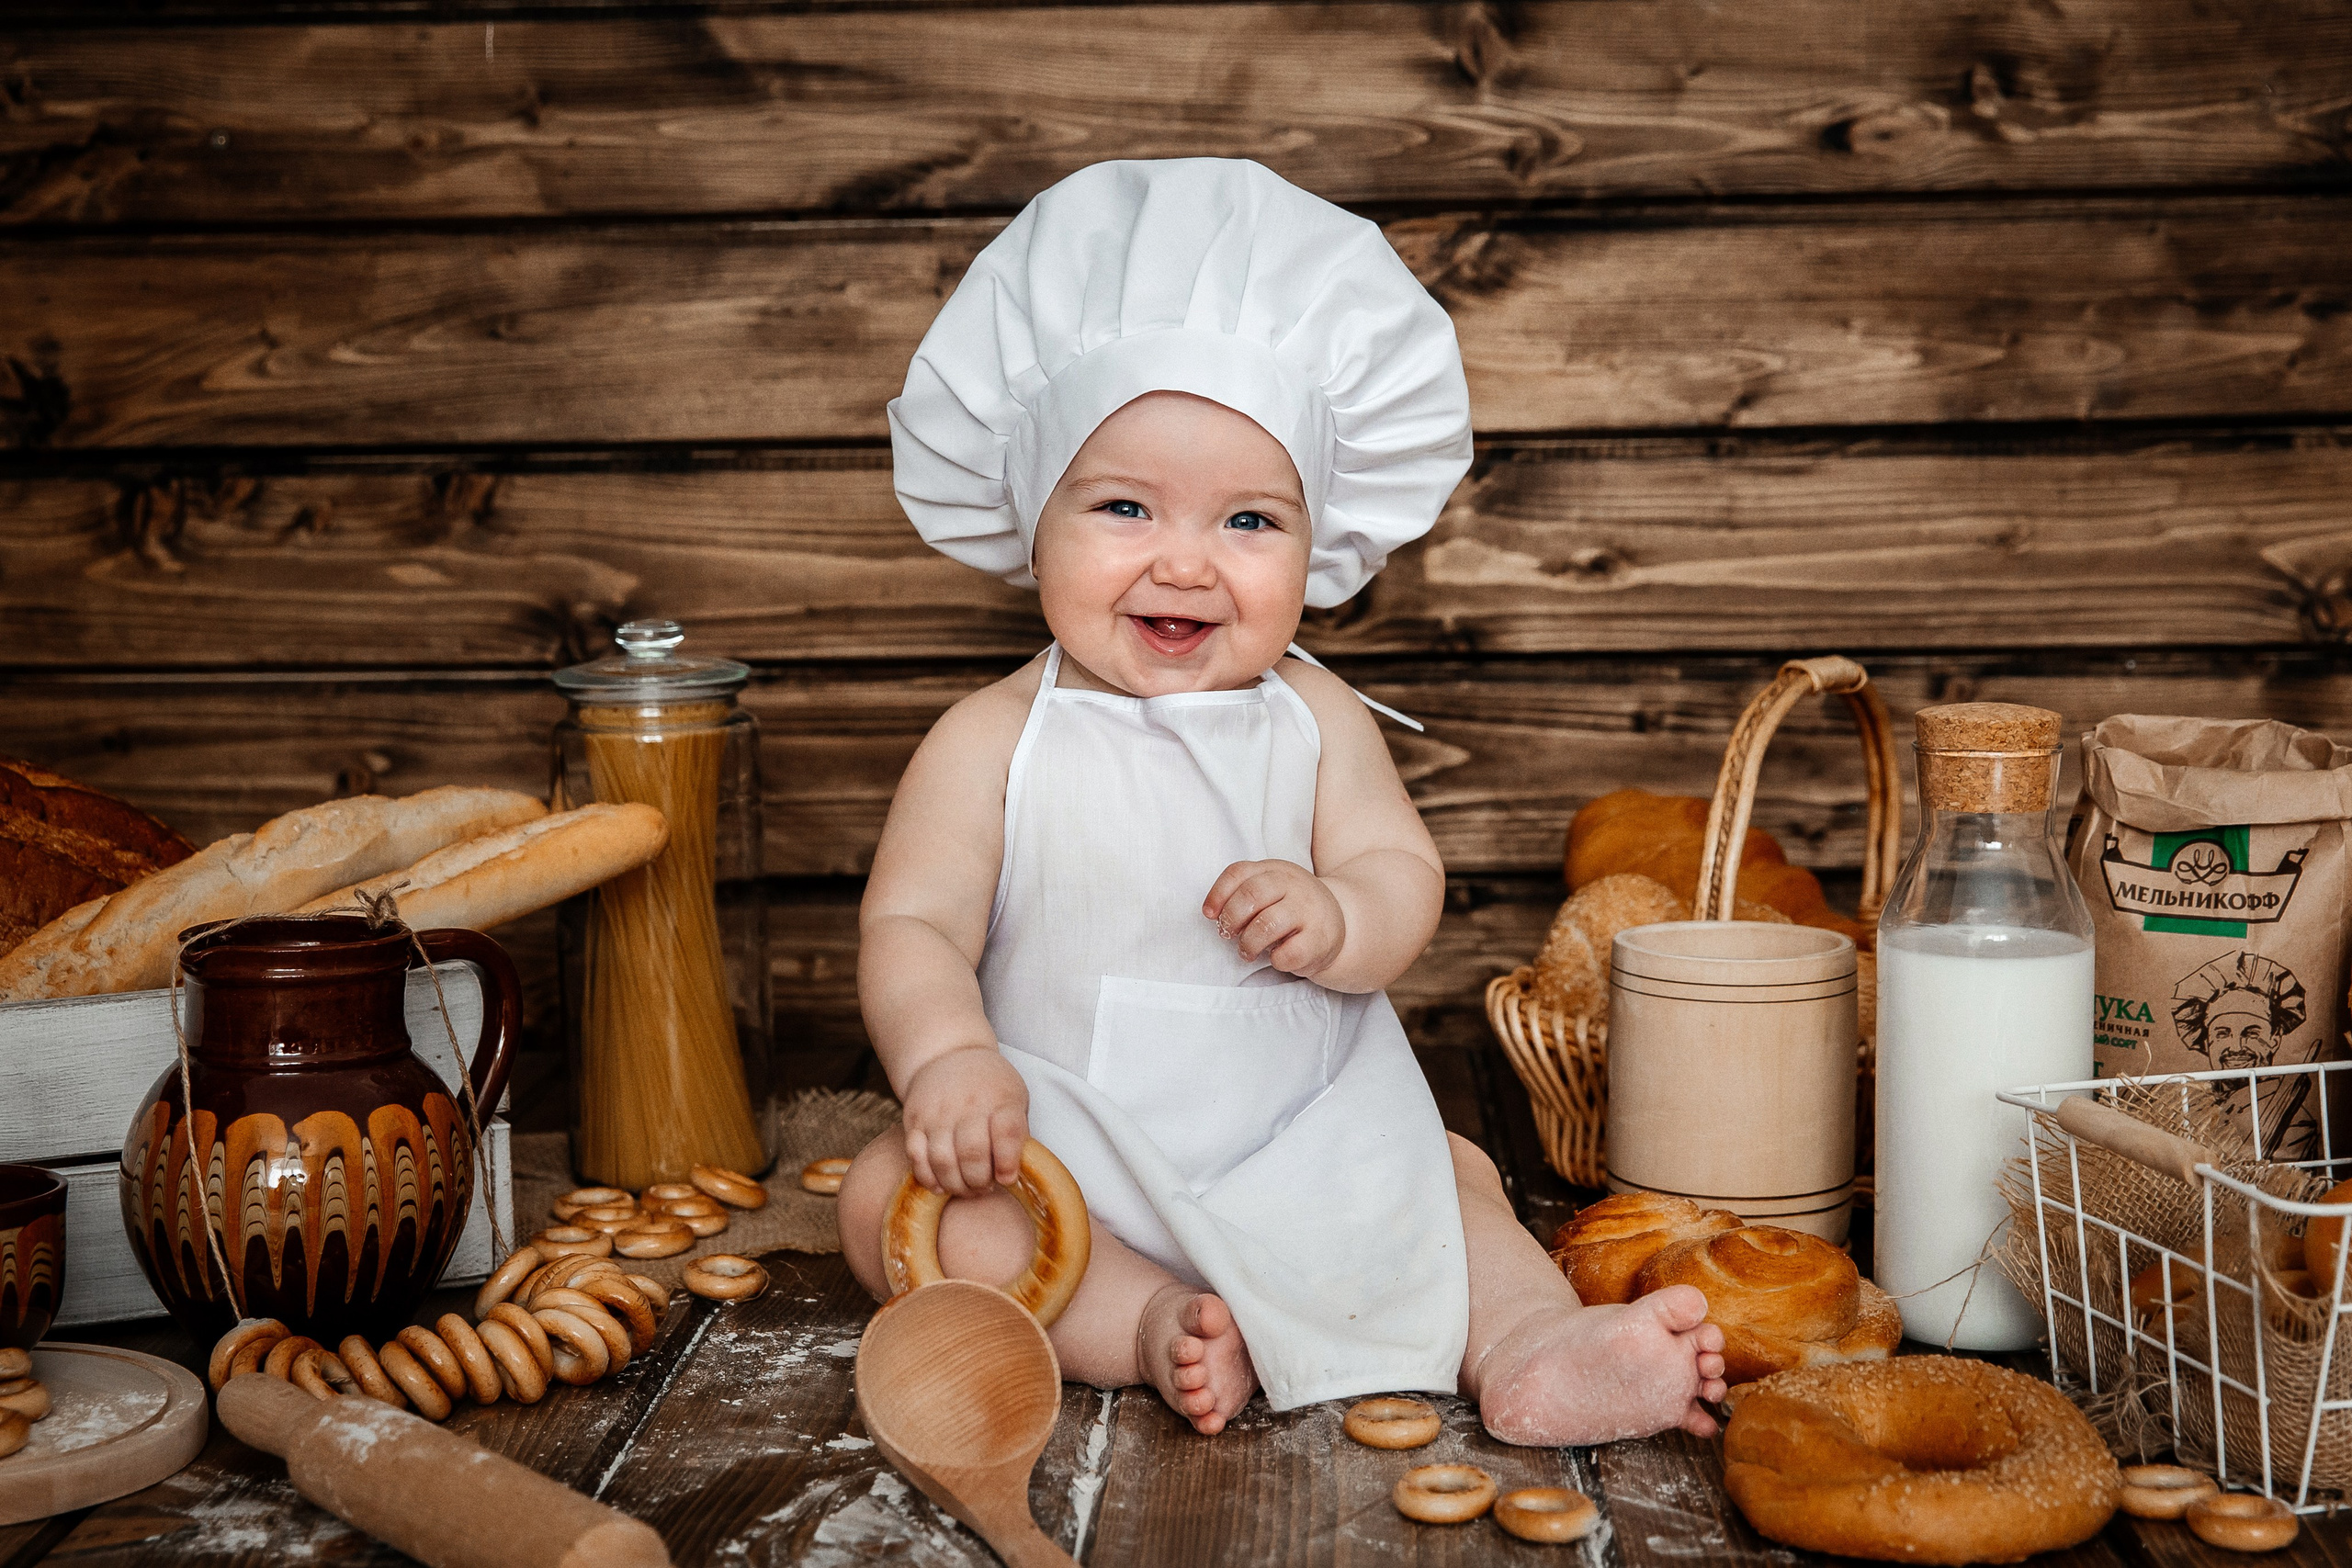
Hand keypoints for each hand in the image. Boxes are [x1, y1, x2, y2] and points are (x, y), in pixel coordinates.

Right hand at [900, 1045, 1028, 1196]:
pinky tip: (941, 1185)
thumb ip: (1017, 1131)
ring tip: (966, 1188)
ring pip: (942, 1160)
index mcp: (1000, 1099)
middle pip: (972, 1153)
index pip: (1007, 1133)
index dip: (1007, 1163)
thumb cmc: (989, 1085)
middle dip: (979, 1181)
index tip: (1006, 1178)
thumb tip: (1014, 1173)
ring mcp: (938, 1113)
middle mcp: (968, 1105)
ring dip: (955, 1185)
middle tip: (983, 1187)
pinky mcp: (914, 1120)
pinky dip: (927, 1177)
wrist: (947, 1053)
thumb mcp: (1014, 1096)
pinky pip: (915, 1156)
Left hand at [1203, 859, 1344, 978]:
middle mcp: (1294, 885)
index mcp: (1276, 870)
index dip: (1218, 894)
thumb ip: (1241, 893)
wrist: (1342, 921)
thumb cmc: (1293, 908)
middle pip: (1251, 894)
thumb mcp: (1271, 890)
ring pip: (1266, 925)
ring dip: (1248, 943)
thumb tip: (1212, 912)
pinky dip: (1275, 960)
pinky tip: (1277, 958)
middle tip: (1228, 935)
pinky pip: (1288, 953)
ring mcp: (1309, 911)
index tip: (1210, 915)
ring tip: (1248, 951)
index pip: (1238, 872)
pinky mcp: (1320, 939)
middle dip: (1231, 919)